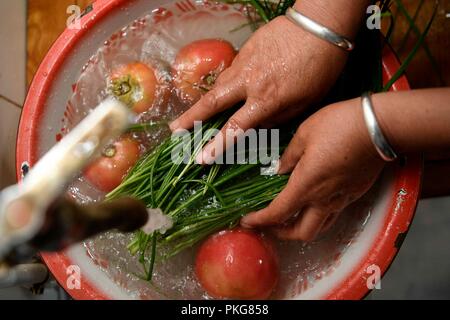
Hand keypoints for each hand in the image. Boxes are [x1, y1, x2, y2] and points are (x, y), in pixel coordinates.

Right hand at [170, 16, 347, 162]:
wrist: (318, 26)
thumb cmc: (319, 69)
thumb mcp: (304, 102)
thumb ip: (277, 117)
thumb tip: (257, 126)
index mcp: (265, 100)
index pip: (234, 128)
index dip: (215, 145)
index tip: (200, 158)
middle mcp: (248, 83)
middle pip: (212, 103)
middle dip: (190, 119)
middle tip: (174, 130)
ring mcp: (243, 64)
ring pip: (217, 86)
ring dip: (201, 103)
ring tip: (189, 116)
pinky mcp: (244, 50)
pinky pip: (229, 72)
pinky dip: (222, 85)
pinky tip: (223, 91)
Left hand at [241, 98, 385, 240]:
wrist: (380, 126)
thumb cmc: (339, 125)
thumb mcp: (304, 134)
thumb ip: (289, 156)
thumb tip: (280, 169)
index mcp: (306, 185)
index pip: (277, 214)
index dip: (259, 221)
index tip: (247, 221)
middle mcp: (324, 199)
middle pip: (301, 233)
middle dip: (281, 233)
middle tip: (268, 224)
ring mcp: (342, 199)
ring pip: (320, 228)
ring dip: (301, 229)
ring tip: (289, 218)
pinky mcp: (355, 194)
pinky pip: (334, 214)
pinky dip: (318, 216)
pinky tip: (313, 201)